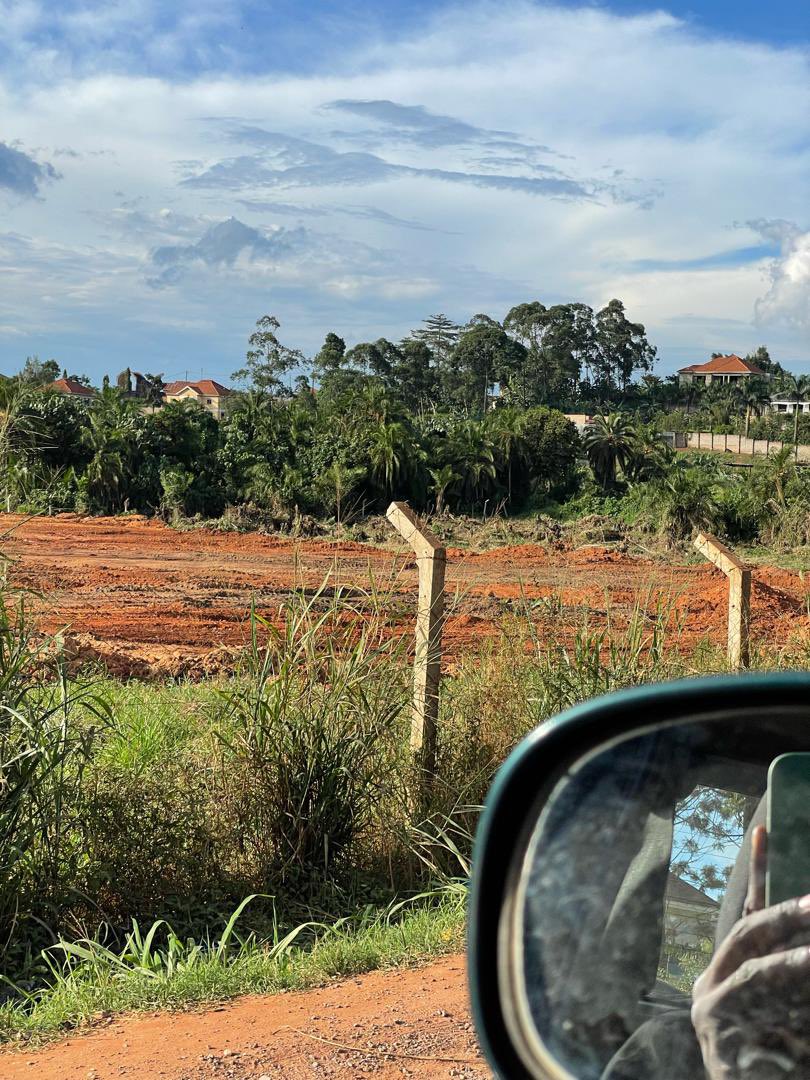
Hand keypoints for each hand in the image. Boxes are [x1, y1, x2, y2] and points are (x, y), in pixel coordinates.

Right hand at [692, 827, 809, 1077]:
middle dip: (783, 916)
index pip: (747, 916)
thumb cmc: (778, 1060)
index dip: (757, 873)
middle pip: (746, 935)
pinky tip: (805, 992)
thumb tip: (806, 916)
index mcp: (725, 976)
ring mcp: (713, 1015)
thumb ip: (787, 968)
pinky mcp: (722, 1039)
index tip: (765, 830)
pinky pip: (761, 1007)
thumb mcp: (787, 1006)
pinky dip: (790, 992)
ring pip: (757, 972)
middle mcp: (712, 989)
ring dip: (795, 962)